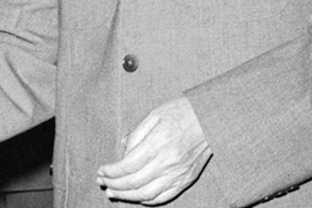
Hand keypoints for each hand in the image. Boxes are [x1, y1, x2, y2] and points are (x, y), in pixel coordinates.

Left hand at [97, 97, 211, 204]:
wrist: (210, 119)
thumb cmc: (180, 113)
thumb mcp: (153, 115)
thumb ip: (136, 133)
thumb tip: (123, 148)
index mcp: (157, 144)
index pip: (127, 166)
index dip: (111, 171)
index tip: (101, 171)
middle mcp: (167, 162)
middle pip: (134, 182)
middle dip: (114, 185)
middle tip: (102, 182)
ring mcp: (178, 174)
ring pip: (147, 194)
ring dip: (127, 196)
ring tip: (113, 192)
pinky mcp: (186, 180)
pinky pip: (164, 196)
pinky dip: (147, 200)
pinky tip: (136, 196)